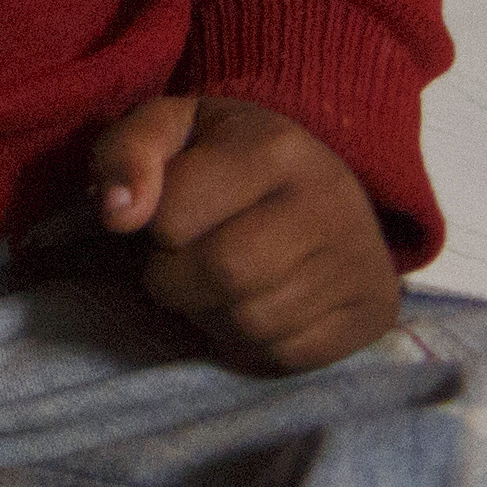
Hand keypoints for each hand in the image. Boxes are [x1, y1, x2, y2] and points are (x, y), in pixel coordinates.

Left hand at [90, 92, 400, 369]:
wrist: (314, 185)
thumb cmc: (222, 157)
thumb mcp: (167, 130)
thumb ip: (126, 154)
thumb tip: (116, 214)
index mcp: (276, 146)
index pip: (175, 216)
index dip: (153, 226)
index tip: (167, 216)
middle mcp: (331, 202)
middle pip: (223, 274)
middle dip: (174, 279)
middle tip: (178, 261)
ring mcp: (359, 262)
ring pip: (252, 323)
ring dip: (208, 315)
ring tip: (213, 283)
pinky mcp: (371, 314)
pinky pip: (286, 356)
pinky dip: (248, 344)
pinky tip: (248, 306)